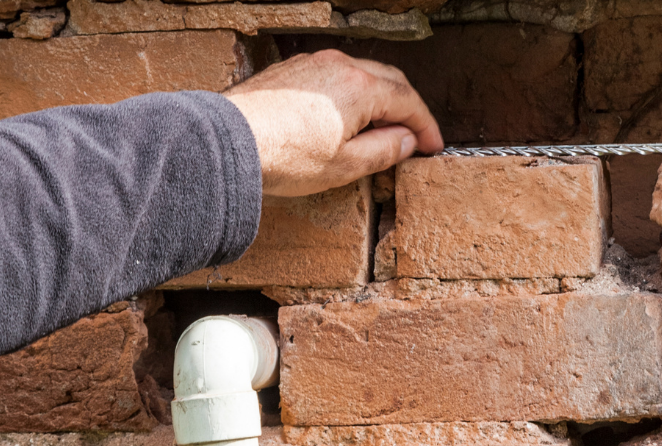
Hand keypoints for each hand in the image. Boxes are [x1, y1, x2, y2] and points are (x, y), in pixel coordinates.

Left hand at [225, 50, 444, 196]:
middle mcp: (340, 66)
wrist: (228, 142)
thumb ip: (385, 150)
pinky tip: (345, 119)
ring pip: (361, 75)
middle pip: (389, 81)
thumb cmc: (284, 156)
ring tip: (379, 131)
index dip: (426, 126)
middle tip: (414, 137)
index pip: (408, 102)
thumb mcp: (346, 166)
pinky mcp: (292, 71)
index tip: (433, 146)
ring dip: (378, 100)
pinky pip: (335, 76)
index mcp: (361, 88)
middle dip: (406, 108)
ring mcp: (314, 64)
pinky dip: (351, 95)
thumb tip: (407, 140)